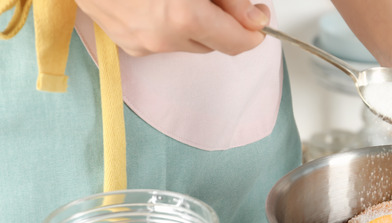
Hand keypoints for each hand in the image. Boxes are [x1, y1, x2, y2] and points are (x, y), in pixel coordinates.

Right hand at [75, 0, 270, 55]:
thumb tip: (254, 19)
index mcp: (184, 18)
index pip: (239, 43)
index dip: (255, 30)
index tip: (259, 15)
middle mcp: (164, 38)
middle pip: (216, 43)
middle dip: (221, 22)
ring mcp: (143, 45)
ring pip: (190, 43)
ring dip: (195, 24)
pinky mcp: (129, 45)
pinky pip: (164, 42)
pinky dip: (170, 26)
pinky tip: (157, 2)